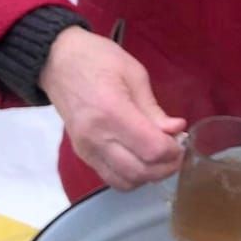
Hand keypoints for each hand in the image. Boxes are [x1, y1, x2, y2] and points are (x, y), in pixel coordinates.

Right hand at [39, 26, 186, 190]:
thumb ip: (154, 108)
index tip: (183, 140)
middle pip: (138, 171)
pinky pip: (109, 177)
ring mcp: (85, 149)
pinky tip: (142, 158)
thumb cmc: (99, 59)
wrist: (58, 62)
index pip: (150, 149)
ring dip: (149, 176)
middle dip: (166, 167)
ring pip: (123, 181)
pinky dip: (131, 176)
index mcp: (112, 112)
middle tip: (178, 152)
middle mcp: (96, 137)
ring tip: (162, 156)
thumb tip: (177, 129)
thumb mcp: (135, 74)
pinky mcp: (81, 154)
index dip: (173, 151)